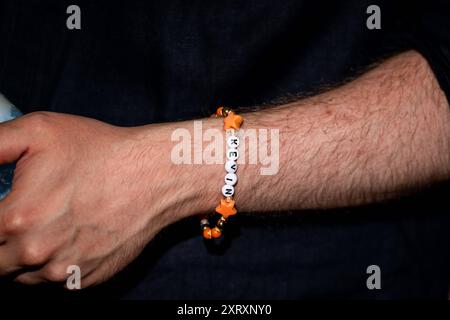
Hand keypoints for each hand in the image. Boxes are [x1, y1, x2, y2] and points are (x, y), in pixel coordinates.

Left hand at [0, 112, 204, 286]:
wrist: (154, 176)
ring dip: (24, 255)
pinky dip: (53, 263)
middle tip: (23, 215)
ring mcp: (64, 272)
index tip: (6, 210)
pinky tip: (71, 235)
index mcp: (17, 220)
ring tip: (49, 223)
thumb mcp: (38, 132)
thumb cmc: (100, 152)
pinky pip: (54, 280)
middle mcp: (37, 254)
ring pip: (21, 275)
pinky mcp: (86, 279)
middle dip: (0, 240)